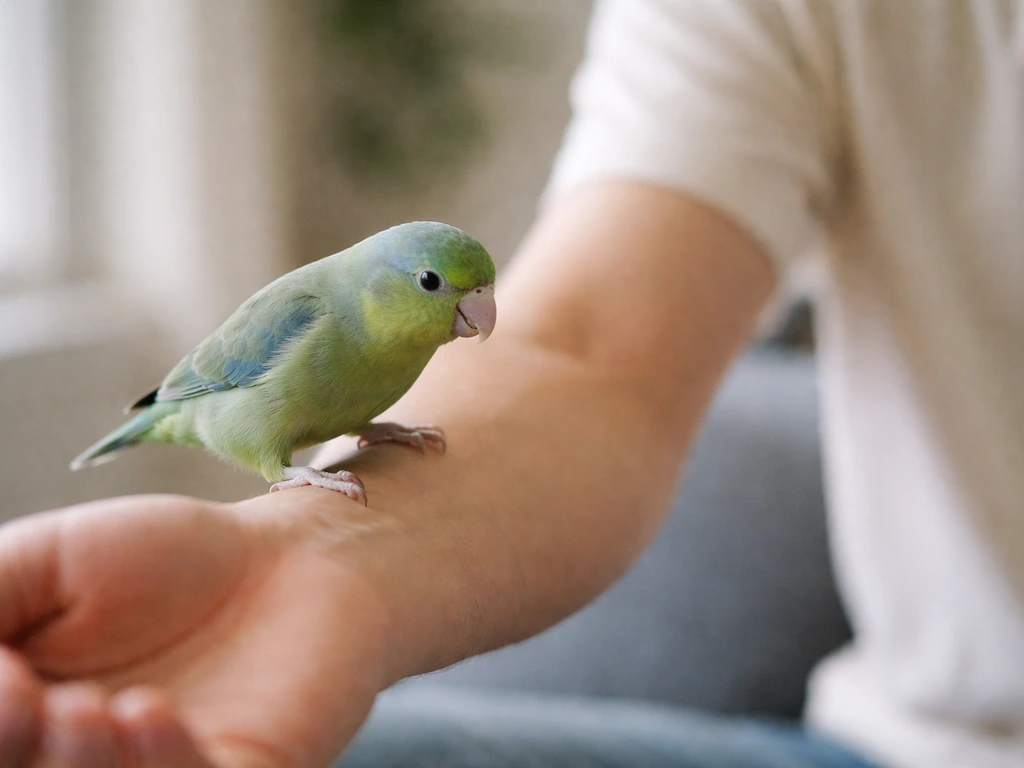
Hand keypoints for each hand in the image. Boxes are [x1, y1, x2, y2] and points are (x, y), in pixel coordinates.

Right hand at [0, 489, 391, 766]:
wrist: (293, 554)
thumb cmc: (171, 558)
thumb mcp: (52, 561)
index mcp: (26, 717)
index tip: (10, 681)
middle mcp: (84, 760)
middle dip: (20, 751)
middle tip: (34, 702)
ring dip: (83, 765)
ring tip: (89, 709)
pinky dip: (164, 763)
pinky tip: (149, 713)